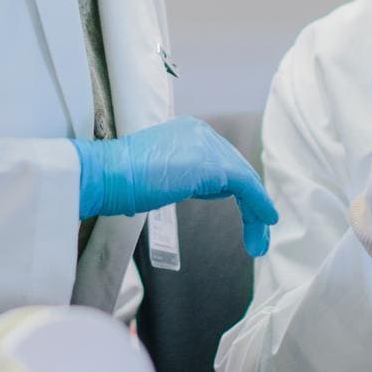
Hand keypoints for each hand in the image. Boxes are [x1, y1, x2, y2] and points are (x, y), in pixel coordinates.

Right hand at [73, 118, 278, 256]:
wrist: (106, 175)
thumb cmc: (119, 181)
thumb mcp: (158, 173)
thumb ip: (182, 175)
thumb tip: (200, 188)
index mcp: (186, 131)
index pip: (221, 159)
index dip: (234, 188)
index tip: (243, 212)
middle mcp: (200, 132)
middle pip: (236, 168)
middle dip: (250, 201)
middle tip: (257, 230)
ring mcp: (206, 145)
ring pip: (244, 178)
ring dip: (255, 212)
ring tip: (258, 241)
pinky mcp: (211, 165)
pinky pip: (246, 186)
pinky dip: (259, 206)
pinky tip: (265, 223)